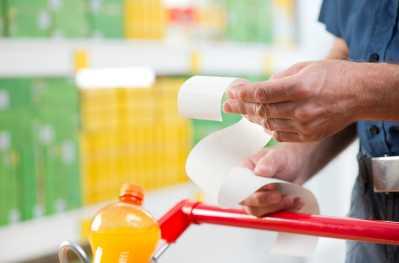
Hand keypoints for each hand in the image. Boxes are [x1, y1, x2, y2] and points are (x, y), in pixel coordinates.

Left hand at [224, 60, 361, 141]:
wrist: (361, 94)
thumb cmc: (334, 76)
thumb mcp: (305, 67)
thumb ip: (280, 79)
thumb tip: (259, 89)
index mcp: (299, 87)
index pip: (262, 93)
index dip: (243, 94)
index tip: (231, 94)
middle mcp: (301, 108)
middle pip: (262, 111)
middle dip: (241, 107)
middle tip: (228, 106)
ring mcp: (305, 125)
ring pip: (268, 124)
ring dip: (253, 118)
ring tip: (244, 112)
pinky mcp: (309, 136)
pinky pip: (280, 135)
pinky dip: (269, 128)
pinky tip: (263, 122)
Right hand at [240, 145, 308, 216]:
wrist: (296, 165)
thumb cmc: (283, 157)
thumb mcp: (277, 155)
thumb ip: (269, 162)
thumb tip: (259, 171)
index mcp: (244, 174)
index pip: (240, 188)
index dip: (253, 192)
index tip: (270, 186)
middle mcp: (248, 189)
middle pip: (249, 204)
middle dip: (266, 202)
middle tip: (280, 195)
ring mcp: (258, 200)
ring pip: (260, 213)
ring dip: (277, 208)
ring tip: (291, 199)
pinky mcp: (270, 208)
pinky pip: (274, 216)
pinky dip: (286, 211)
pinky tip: (297, 201)